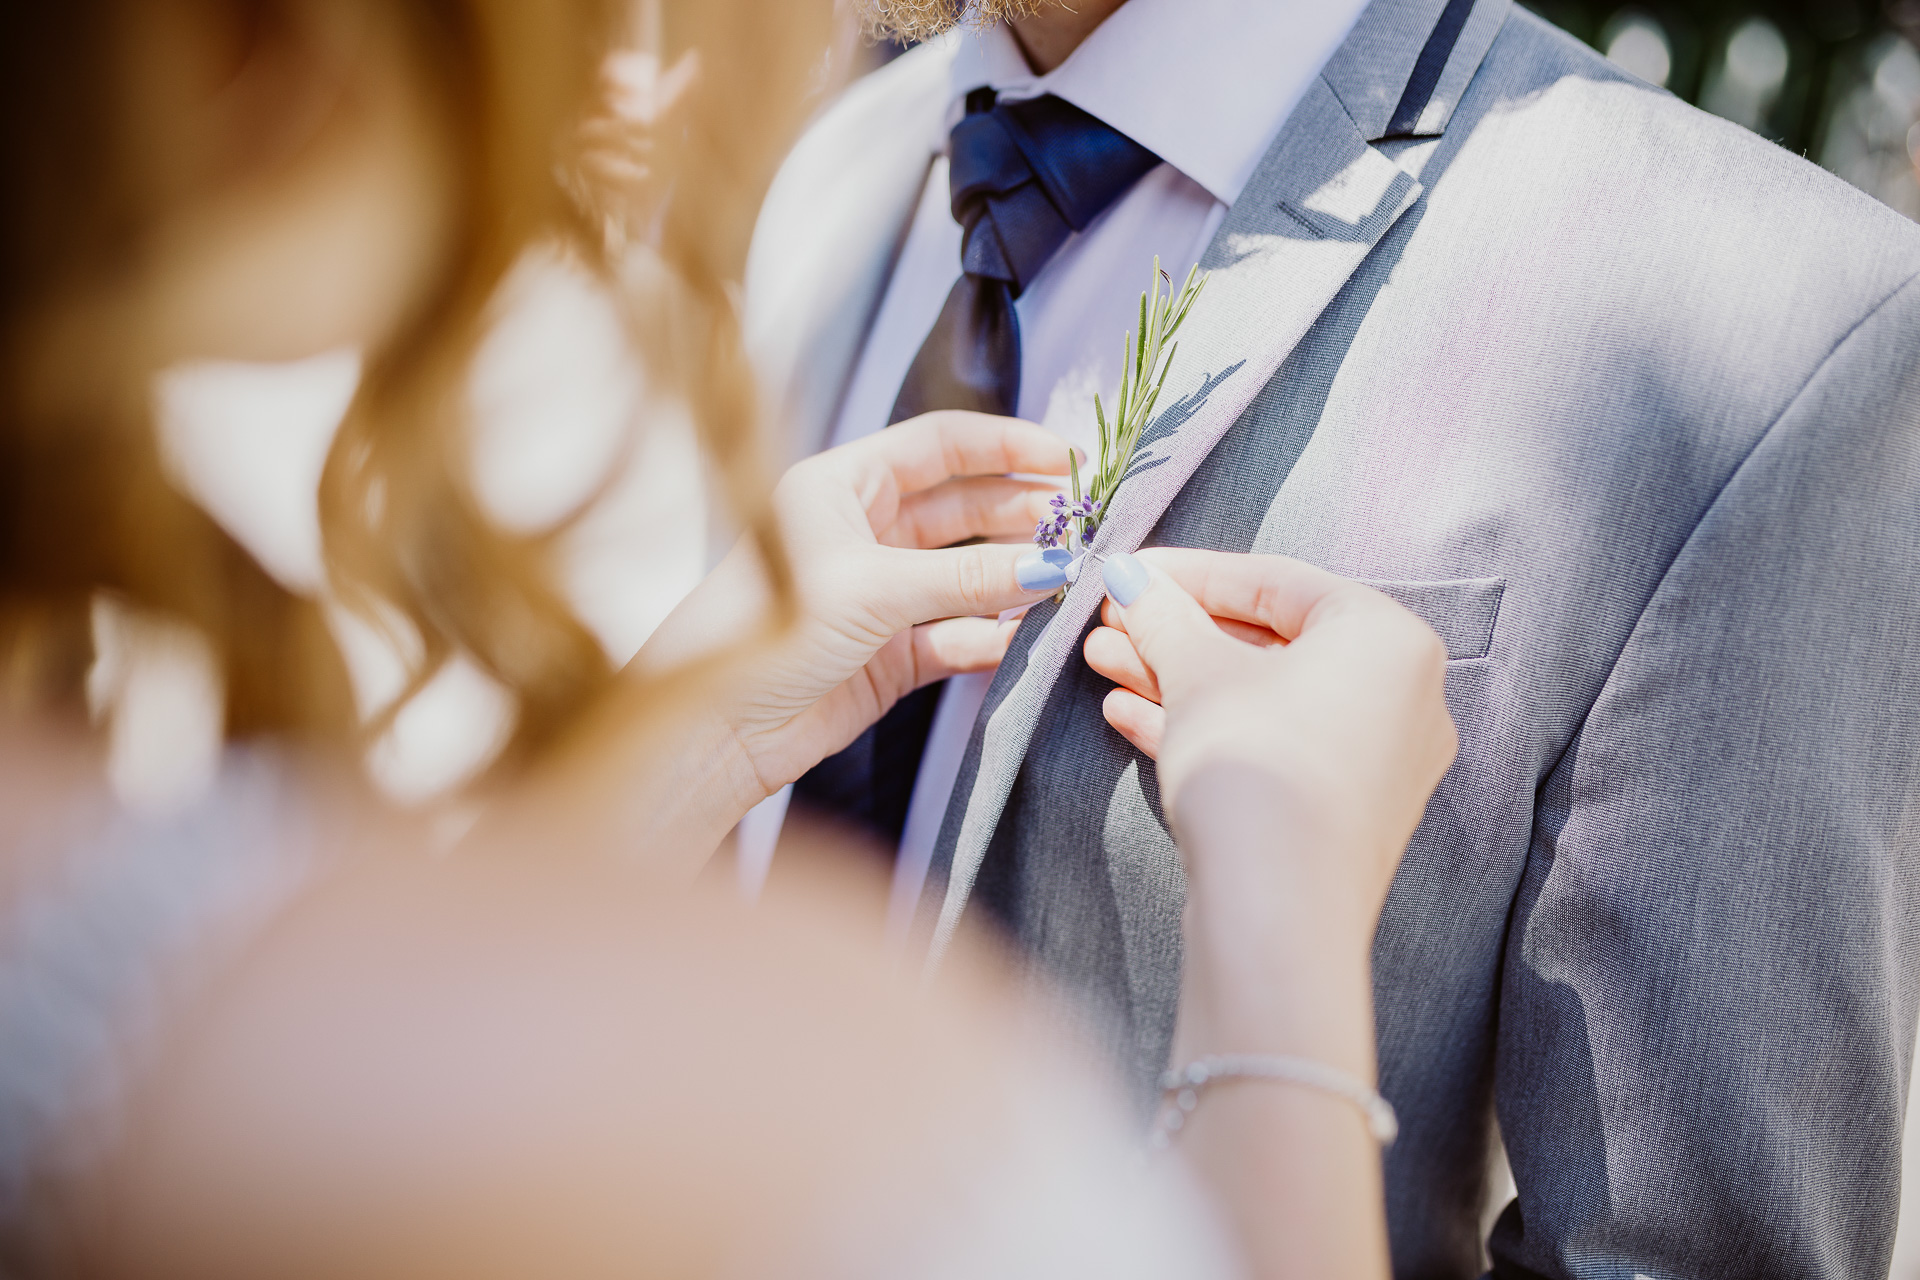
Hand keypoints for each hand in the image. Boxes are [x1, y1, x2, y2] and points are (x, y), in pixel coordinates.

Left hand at [643, 411, 1071, 804]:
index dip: (1005, 446)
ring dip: (1014, 577)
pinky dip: (993, 636)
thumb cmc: (759, 635)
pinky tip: (1028, 634)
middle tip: (1084, 524)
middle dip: (1023, 514)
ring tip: (1070, 578)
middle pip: (962, 508)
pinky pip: (958, 635)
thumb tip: (1050, 564)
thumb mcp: (869, 589)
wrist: (710, 732)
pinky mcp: (890, 657)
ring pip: (966, 575)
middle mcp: (861, 533)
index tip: (1067, 459)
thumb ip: (965, 577)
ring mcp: (879, 596)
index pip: (938, 446)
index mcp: (839, 487)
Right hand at [1083, 548, 1456, 936]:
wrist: (1279, 908)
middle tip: (1110, 623)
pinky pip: (1272, 746)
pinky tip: (1131, 716)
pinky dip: (1209, 728)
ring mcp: (1376, 759)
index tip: (1128, 572)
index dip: (1189, 573)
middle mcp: (1401, 693)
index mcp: (1387, 637)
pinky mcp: (1342, 811)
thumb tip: (1132, 580)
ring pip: (1263, 699)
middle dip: (1176, 633)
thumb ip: (1164, 616)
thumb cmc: (1255, 766)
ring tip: (1105, 665)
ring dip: (1179, 679)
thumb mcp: (1197, 674)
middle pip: (1268, 643)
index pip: (1276, 582)